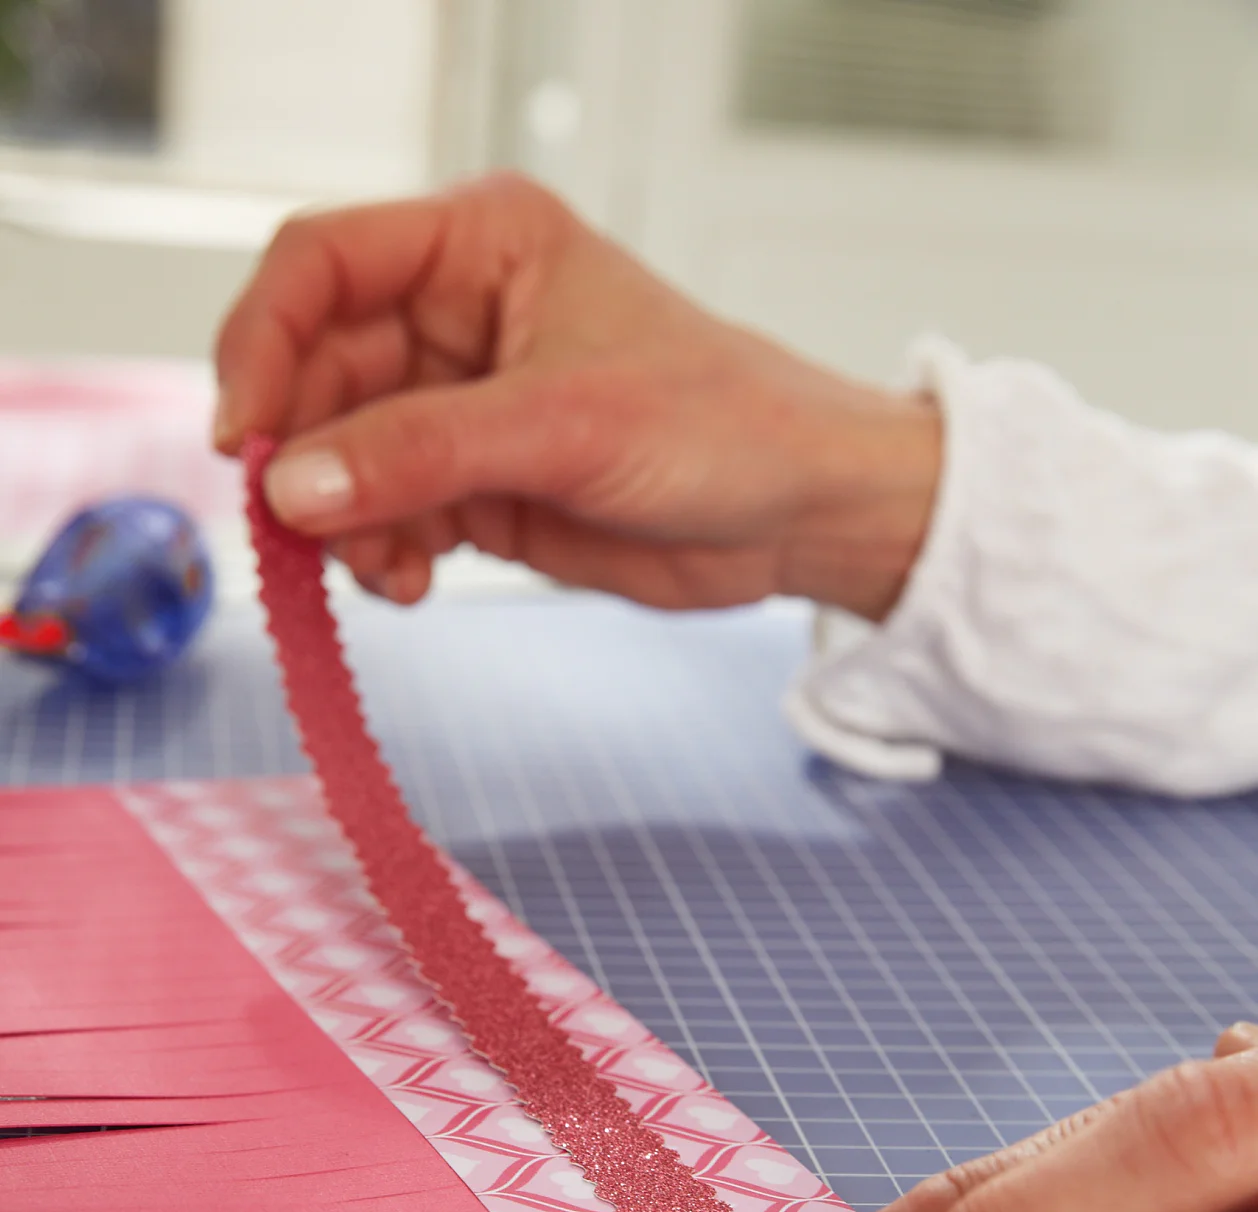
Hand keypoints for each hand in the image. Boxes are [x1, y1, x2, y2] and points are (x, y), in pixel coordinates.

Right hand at [214, 173, 939, 617]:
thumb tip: (292, 486)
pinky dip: (378, 556)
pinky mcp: (472, 484)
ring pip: (338, 457)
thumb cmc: (721, 424)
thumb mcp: (565, 425)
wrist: (795, 514)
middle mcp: (452, 317)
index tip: (248, 437)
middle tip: (300, 530)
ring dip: (340, 522)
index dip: (262, 342)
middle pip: (314, 373)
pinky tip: (412, 582)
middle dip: (303, 457)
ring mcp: (457, 406)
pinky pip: (380, 516)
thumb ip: (420, 453)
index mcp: (477, 245)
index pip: (319, 264)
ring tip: (389, 569)